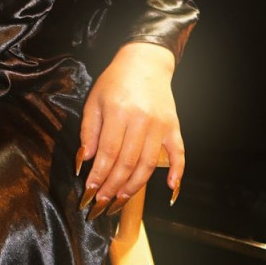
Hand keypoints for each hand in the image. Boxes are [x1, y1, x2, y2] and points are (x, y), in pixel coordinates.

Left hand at [77, 41, 182, 214]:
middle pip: (127, 163)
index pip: (108, 153)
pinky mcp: (174, 127)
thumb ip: (90, 131)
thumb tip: (86, 161)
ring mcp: (160, 125)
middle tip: (102, 202)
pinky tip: (170, 189)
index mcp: (119, 112)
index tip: (90, 190)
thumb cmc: (114, 82)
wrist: (144, 62)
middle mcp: (141, 120)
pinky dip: (177, 173)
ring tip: (121, 199)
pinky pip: (179, 154)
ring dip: (134, 186)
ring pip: (148, 164)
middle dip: (113, 186)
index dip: (99, 175)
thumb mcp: (94, 101)